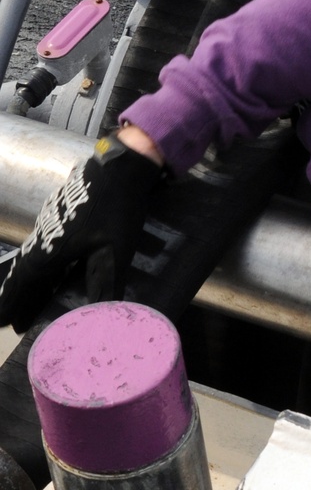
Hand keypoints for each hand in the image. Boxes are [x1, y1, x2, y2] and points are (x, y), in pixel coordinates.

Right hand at [0, 134, 163, 333]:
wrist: (121, 167)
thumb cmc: (117, 209)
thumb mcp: (114, 250)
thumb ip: (104, 283)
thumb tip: (102, 315)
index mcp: (51, 249)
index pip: (24, 282)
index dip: (12, 302)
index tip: (1, 322)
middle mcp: (44, 236)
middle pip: (25, 273)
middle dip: (19, 298)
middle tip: (12, 321)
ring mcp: (51, 222)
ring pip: (34, 258)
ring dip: (29, 282)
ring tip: (28, 301)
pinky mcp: (61, 214)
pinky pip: (44, 245)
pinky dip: (41, 264)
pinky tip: (51, 269)